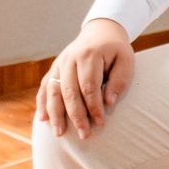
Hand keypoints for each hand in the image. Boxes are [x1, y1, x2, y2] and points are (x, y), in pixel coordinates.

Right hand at [37, 18, 134, 138]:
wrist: (100, 32)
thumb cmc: (116, 50)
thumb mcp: (126, 61)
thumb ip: (119, 81)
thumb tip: (109, 102)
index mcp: (89, 55)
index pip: (89, 86)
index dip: (94, 107)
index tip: (100, 123)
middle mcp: (70, 59)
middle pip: (69, 92)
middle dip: (76, 116)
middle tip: (84, 135)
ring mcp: (59, 63)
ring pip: (53, 91)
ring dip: (55, 114)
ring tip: (60, 133)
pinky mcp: (53, 69)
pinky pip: (44, 87)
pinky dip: (42, 103)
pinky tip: (43, 119)